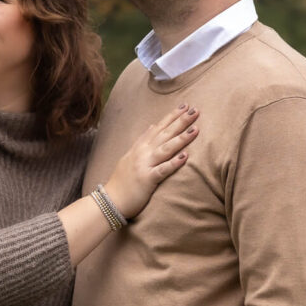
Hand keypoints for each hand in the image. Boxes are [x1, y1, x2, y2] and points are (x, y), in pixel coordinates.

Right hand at [104, 105, 198, 219]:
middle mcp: (142, 153)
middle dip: (180, 121)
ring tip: (195, 129)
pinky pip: (162, 170)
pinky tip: (185, 157)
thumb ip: (142, 141)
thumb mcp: (130, 156)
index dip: (172, 116)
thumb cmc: (122, 180)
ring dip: (181, 138)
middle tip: (195, 110)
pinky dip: (174, 163)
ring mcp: (144, 165)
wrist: (110, 200)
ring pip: (165, 149)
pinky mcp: (147, 180)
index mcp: (140, 147)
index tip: (185, 106)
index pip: (158, 127)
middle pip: (164, 134)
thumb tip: (152, 125)